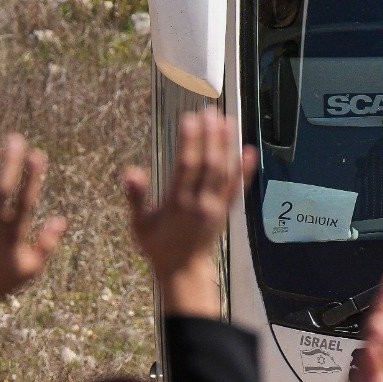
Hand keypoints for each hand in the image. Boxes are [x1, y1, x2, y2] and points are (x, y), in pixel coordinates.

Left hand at [0, 135, 67, 353]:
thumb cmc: (2, 282)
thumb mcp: (32, 268)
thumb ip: (47, 243)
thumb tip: (63, 219)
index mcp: (15, 238)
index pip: (26, 202)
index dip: (32, 178)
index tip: (37, 156)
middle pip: (2, 192)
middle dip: (9, 164)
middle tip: (15, 140)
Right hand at [122, 110, 254, 317]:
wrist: (184, 270)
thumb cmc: (157, 246)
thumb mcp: (139, 224)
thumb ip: (136, 197)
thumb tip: (131, 172)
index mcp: (178, 204)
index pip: (187, 167)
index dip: (190, 142)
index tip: (189, 119)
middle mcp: (201, 203)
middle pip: (210, 165)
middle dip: (211, 136)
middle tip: (211, 111)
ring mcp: (216, 207)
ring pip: (225, 172)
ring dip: (227, 146)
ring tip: (228, 121)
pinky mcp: (225, 211)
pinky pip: (238, 188)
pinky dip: (245, 170)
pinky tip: (251, 151)